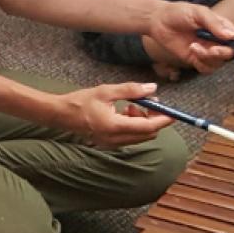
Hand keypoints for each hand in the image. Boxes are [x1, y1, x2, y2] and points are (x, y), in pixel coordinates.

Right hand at [58, 81, 174, 147]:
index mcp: (115, 126)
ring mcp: (112, 143)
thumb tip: (153, 88)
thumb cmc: (81, 101)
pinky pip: (130, 137)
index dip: (164, 120)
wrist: (61, 114)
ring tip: (132, 105)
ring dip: (143, 122)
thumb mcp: (106, 91)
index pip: (149, 127)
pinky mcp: (109, 143)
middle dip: (153, 119)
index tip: (173, 111)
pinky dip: (134, 126)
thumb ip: (131, 90)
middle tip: (148, 102)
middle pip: (147, 134)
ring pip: (140, 137)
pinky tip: (124, 112)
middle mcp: (115, 139)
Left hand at [145, 2, 233, 74]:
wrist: (158, 20)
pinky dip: (201, 63)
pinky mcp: (195, 59)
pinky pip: (205, 68)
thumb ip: (214, 24)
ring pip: (218, 62)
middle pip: (230, 54)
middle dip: (223, 53)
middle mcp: (217, 40)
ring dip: (208, 57)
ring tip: (194, 46)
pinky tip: (192, 50)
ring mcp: (207, 50)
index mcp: (223, 27)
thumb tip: (231, 36)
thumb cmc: (179, 12)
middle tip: (212, 49)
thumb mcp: (198, 12)